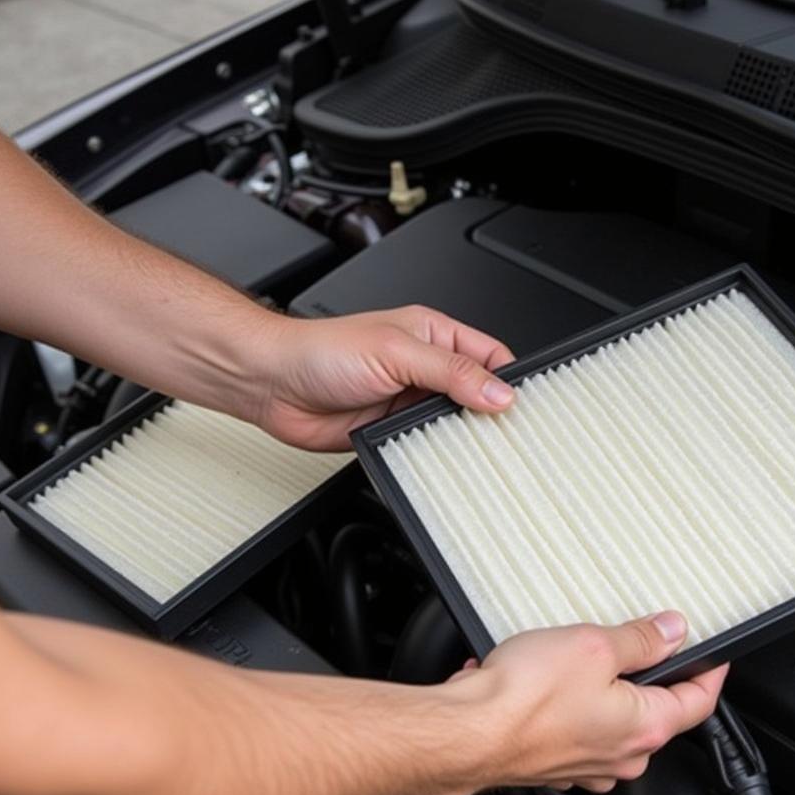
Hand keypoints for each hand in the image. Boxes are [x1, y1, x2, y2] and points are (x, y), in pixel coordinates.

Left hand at [251, 306, 515, 450]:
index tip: (521, 405)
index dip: (510, 380)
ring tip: (477, 449)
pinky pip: (428, 448)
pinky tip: (441, 459)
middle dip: (491, 413)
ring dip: (463, 437)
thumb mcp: (396, 351)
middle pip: (478, 394)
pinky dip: (437, 456)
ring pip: (455, 425)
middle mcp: (425, 369)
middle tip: (505, 434)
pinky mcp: (394, 431)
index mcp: (433, 335)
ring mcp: (410, 401)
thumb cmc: (321, 351)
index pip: (490, 356)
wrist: (273, 385)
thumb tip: (497, 391)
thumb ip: (450, 371)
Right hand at [449, 612, 727, 794]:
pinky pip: (572, 728)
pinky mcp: (551, 764)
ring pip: (609, 720)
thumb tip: (671, 631)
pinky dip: (561, 704)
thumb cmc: (525, 699)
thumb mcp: (594, 647)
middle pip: (653, 711)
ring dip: (598, 691)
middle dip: (646, 677)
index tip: (715, 658)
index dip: (710, 674)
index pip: (699, 702)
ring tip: (568, 659)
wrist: (467, 733)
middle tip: (633, 644)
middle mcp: (620, 756)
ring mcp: (585, 765)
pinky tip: (534, 679)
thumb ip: (639, 640)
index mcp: (643, 728)